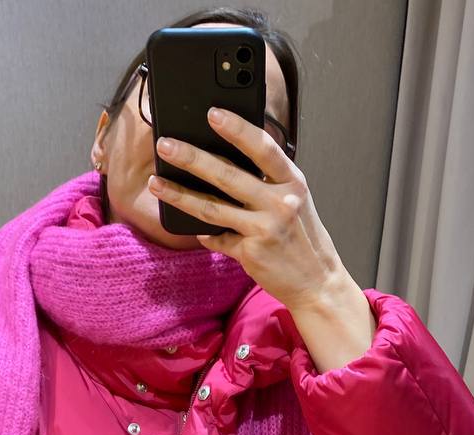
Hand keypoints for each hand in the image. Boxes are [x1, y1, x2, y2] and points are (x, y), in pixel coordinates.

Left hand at [147, 105, 344, 310]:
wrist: (316, 281)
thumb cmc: (302, 236)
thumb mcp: (295, 200)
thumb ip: (269, 180)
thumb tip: (227, 161)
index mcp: (292, 182)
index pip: (262, 148)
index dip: (237, 129)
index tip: (212, 113)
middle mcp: (279, 202)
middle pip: (227, 175)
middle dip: (192, 158)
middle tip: (166, 145)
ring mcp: (264, 228)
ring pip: (212, 208)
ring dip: (179, 194)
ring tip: (156, 183)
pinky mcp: (251, 253)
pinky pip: (217, 239)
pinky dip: (204, 235)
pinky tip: (192, 230)